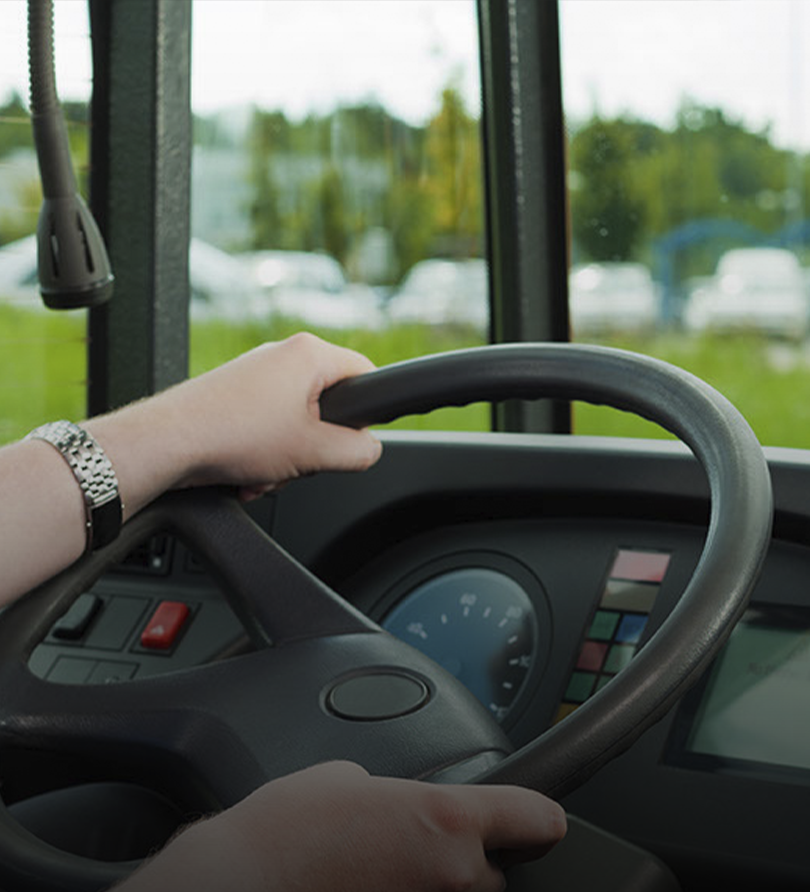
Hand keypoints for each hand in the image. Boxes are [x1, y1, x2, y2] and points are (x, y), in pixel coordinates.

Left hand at [86, 333, 382, 516]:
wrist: (166, 444)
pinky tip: (246, 472)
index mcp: (308, 354)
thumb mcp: (314, 452)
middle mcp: (282, 356)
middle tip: (299, 461)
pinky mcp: (235, 395)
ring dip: (286, 458)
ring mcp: (256, 374)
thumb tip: (369, 450)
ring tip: (265, 472)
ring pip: (297, 423)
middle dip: (315, 447)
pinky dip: (263, 454)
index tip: (354, 442)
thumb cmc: (231, 434)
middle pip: (328, 406)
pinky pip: (268, 427)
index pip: (365, 374)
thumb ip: (358, 451)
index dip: (367, 414)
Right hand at [116, 761, 566, 891]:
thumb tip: (392, 801)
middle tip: (409, 849)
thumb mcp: (345, 778)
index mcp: (446, 821)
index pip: (536, 818)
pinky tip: (365, 887)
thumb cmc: (283, 834)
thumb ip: (391, 791)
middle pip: (492, 871)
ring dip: (432, 889)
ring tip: (377, 874)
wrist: (235, 888)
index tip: (537, 819)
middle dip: (463, 860)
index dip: (536, 816)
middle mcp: (453, 880)